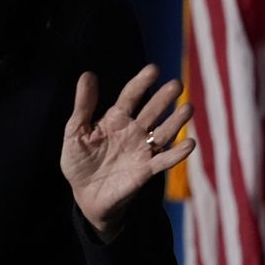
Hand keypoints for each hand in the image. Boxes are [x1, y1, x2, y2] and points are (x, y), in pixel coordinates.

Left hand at [59, 64, 194, 241]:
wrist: (84, 195)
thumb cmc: (79, 161)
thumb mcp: (75, 131)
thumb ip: (83, 105)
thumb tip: (88, 74)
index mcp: (115, 119)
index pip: (131, 96)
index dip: (141, 83)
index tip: (153, 69)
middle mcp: (133, 131)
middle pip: (151, 111)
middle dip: (163, 98)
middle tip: (177, 84)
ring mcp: (142, 150)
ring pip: (163, 132)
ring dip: (176, 121)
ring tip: (188, 108)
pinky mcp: (146, 171)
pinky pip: (164, 161)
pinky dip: (177, 153)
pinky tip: (189, 143)